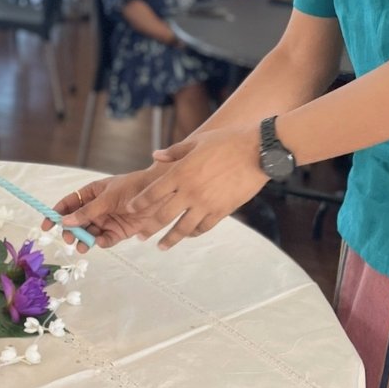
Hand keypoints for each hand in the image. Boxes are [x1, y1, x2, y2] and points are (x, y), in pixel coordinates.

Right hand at [44, 168, 169, 249]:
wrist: (160, 194)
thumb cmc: (133, 187)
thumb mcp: (107, 197)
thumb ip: (87, 211)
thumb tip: (65, 221)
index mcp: (92, 193)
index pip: (69, 203)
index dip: (56, 213)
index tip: (46, 225)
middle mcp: (97, 208)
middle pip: (76, 222)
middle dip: (70, 231)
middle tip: (68, 238)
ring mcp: (107, 220)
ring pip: (89, 233)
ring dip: (83, 240)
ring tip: (82, 246)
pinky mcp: (119, 232)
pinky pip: (105, 240)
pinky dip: (101, 242)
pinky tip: (100, 242)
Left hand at [123, 125, 267, 250]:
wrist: (258, 151)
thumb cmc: (227, 141)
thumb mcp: (198, 141)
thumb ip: (174, 151)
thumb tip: (155, 156)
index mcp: (181, 172)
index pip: (153, 192)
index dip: (140, 203)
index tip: (130, 210)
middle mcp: (190, 191)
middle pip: (163, 215)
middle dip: (149, 228)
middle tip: (140, 237)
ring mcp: (207, 203)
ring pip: (183, 228)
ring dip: (170, 239)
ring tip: (162, 246)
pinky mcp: (222, 211)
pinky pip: (204, 227)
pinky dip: (194, 233)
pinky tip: (189, 235)